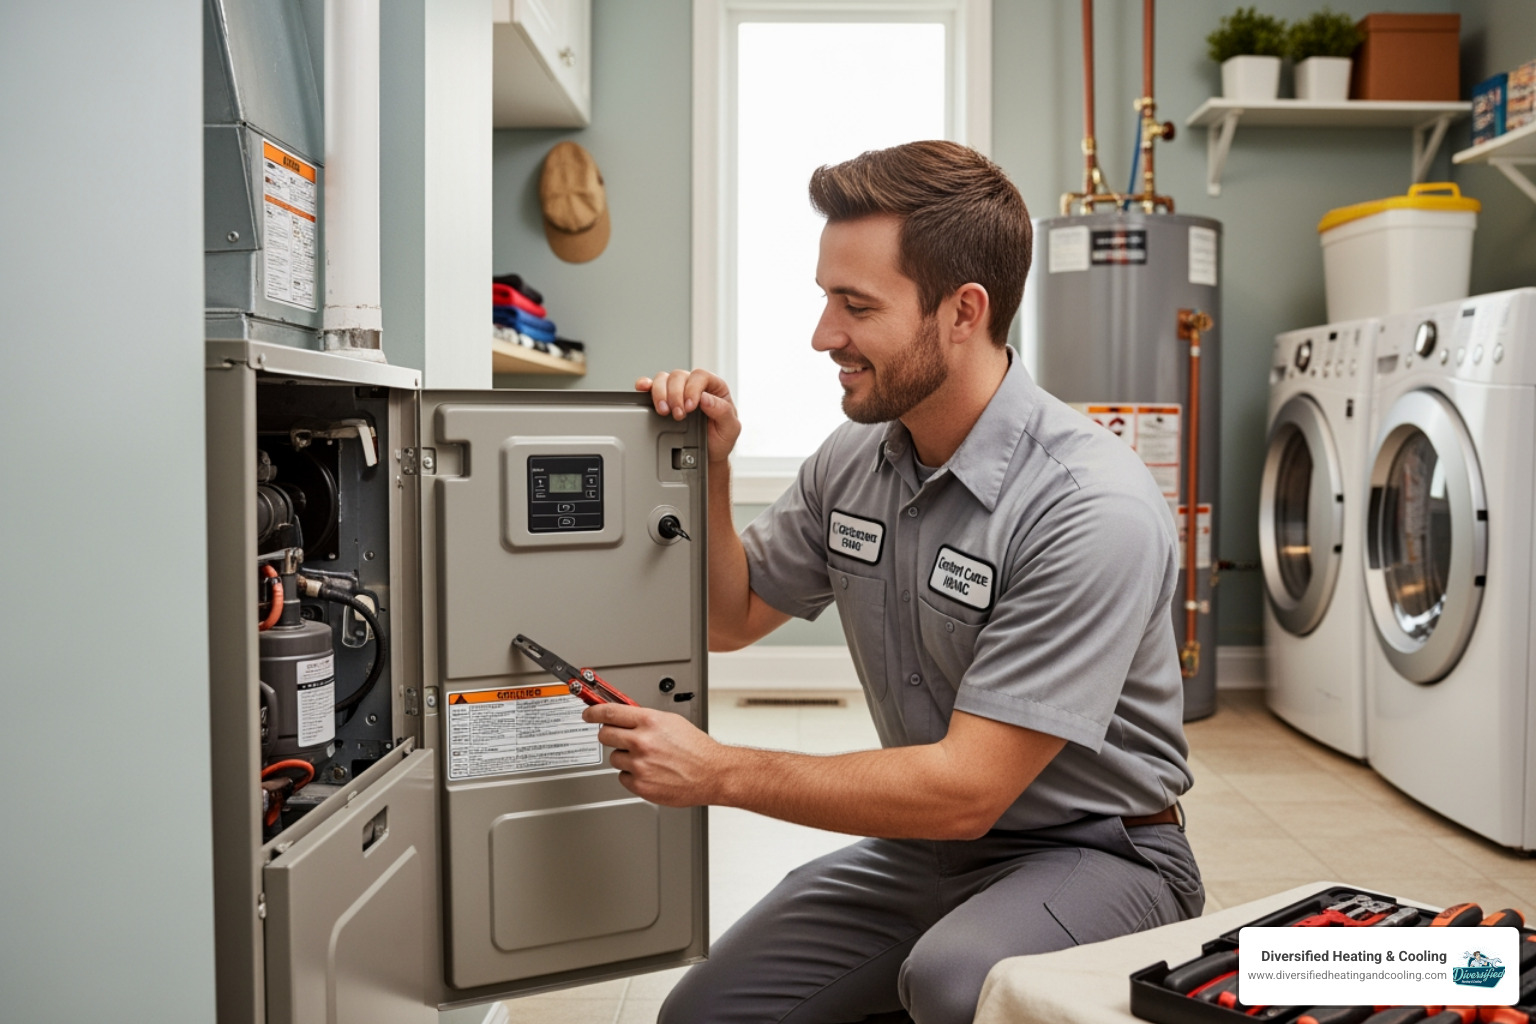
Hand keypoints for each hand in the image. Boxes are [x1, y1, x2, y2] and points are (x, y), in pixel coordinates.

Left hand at [582, 703, 727, 806]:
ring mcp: (640, 765)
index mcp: (649, 722)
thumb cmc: (696, 748)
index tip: (588, 714)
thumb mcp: (672, 721)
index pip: (610, 712)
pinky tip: (649, 772)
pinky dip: (632, 776)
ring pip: (614, 758)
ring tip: (647, 759)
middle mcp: (642, 742)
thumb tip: (625, 715)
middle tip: (619, 738)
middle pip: (605, 735)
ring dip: (625, 758)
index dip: (593, 712)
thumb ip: (645, 718)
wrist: (712, 773)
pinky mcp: (641, 785)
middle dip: (610, 735)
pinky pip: (623, 777)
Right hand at [635, 369, 740, 464]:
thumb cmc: (721, 439)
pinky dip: (646, 384)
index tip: (690, 407)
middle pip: (679, 376)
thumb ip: (723, 411)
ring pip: (663, 378)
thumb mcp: (730, 428)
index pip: (701, 376)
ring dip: (660, 393)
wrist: (708, 454)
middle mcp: (695, 385)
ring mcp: (678, 391)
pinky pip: (652, 385)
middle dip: (675, 395)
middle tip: (678, 415)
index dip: (693, 389)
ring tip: (664, 411)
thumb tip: (705, 398)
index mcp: (715, 387)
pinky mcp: (664, 398)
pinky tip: (644, 389)